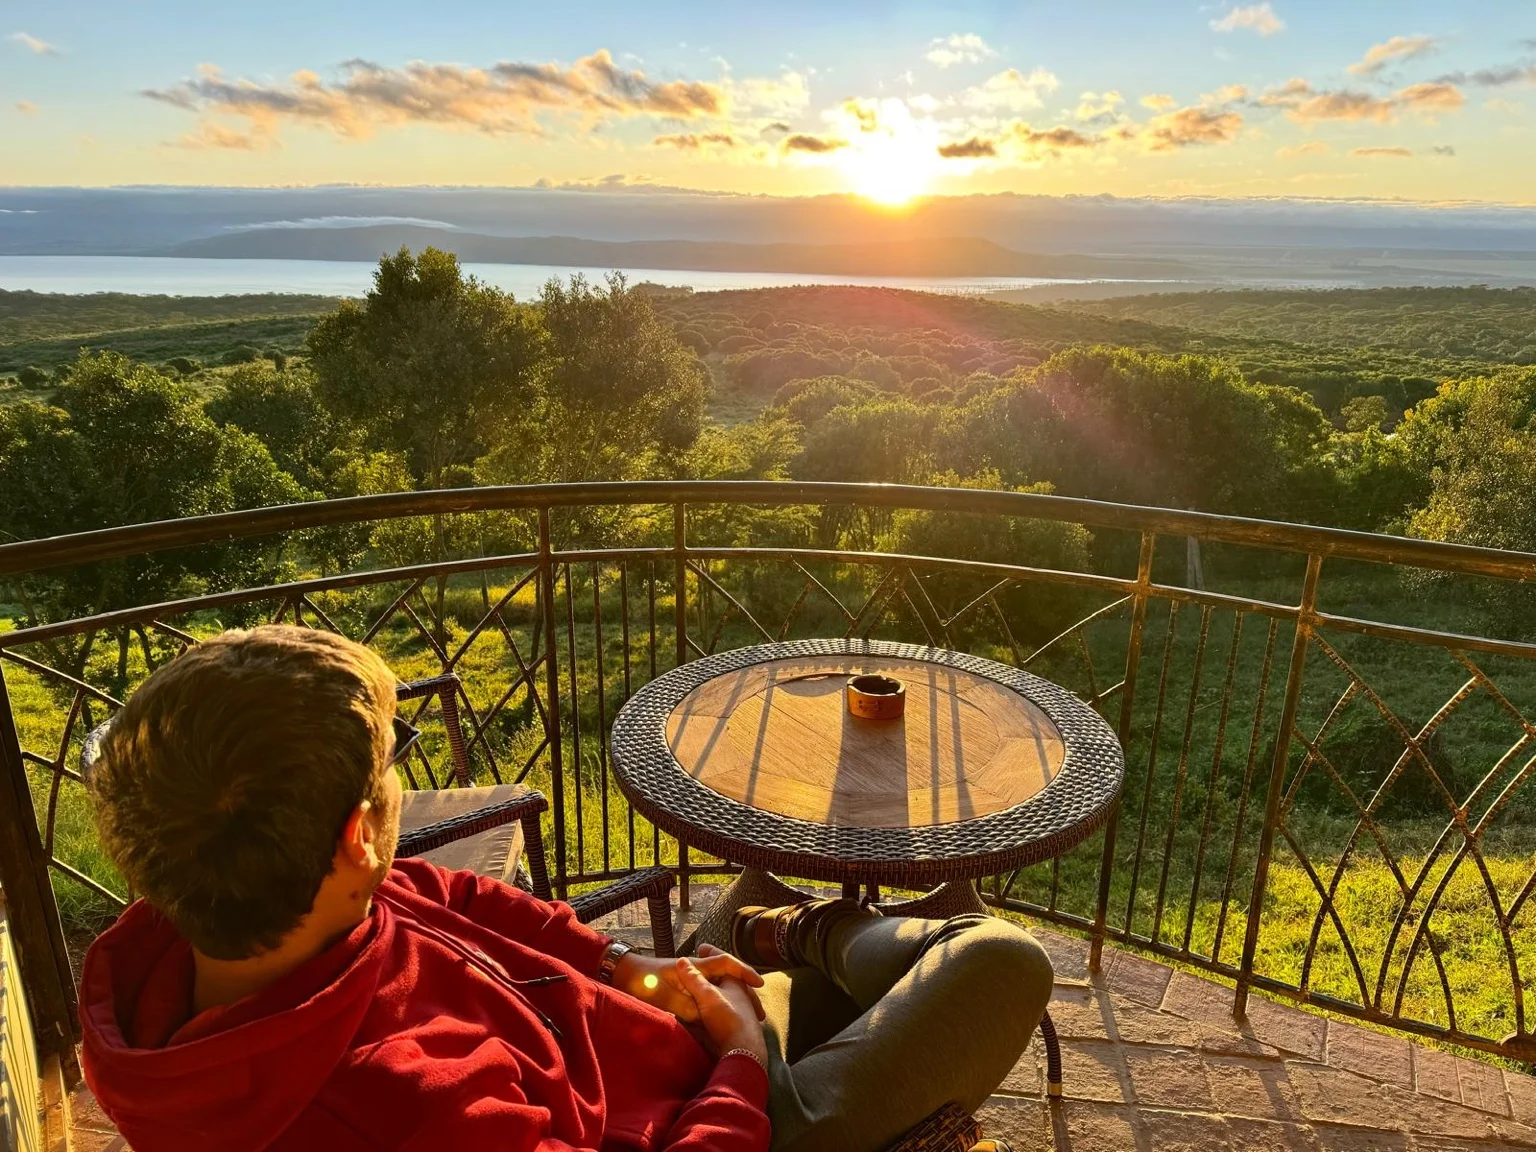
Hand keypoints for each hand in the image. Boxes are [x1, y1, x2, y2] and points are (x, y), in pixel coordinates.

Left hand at [613, 944, 763, 1024]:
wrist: (623, 976)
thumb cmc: (642, 983)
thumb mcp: (665, 998)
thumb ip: (688, 1006)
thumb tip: (707, 1017)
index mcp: (694, 968)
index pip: (726, 964)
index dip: (744, 972)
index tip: (760, 984)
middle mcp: (696, 971)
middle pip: (729, 978)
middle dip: (746, 994)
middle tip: (760, 1015)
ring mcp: (691, 980)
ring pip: (721, 989)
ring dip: (735, 1002)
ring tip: (750, 1021)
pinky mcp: (685, 990)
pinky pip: (709, 996)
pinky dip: (722, 1006)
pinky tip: (727, 1021)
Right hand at [675, 960, 768, 1064]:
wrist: (742, 1051)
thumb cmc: (727, 1017)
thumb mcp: (707, 995)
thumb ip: (693, 978)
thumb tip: (681, 961)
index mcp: (735, 982)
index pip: (724, 961)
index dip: (712, 952)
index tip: (701, 947)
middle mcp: (739, 994)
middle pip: (724, 979)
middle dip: (711, 973)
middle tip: (699, 966)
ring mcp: (738, 1011)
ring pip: (722, 997)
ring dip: (710, 993)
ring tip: (696, 990)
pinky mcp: (733, 1027)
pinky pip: (720, 1012)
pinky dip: (711, 1009)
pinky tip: (702, 1015)